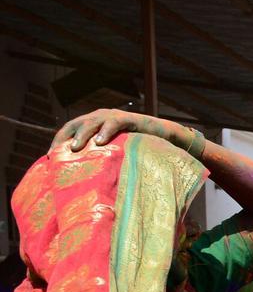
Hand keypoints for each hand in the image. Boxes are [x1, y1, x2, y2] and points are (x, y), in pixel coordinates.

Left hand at [51, 109, 176, 151]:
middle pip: (75, 124)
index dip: (58, 141)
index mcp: (93, 123)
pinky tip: (100, 141)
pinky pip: (113, 123)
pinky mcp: (128, 118)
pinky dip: (105, 131)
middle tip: (57, 154)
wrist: (164, 136)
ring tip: (75, 148)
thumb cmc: (138, 148)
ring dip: (82, 135)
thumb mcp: (115, 151)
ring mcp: (113, 116)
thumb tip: (85, 176)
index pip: (69, 129)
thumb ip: (101, 156)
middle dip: (65, 138)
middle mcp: (100, 116)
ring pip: (91, 122)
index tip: (50, 157)